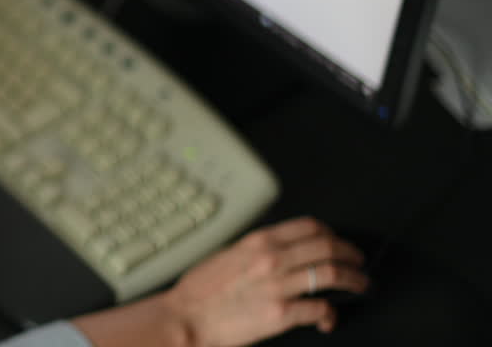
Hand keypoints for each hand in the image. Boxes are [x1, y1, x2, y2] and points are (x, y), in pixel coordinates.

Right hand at [163, 218, 369, 346]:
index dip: (332, 234)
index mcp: (258, 241)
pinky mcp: (281, 314)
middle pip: (328, 248)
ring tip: (360, 285)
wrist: (186, 317)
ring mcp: (278, 286)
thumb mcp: (228, 255)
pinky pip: (320, 309)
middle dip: (351, 255)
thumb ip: (257, 250)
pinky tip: (329, 319)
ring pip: (331, 275)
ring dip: (353, 280)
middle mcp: (271, 259)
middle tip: (358, 263)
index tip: (339, 242)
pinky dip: (330, 315)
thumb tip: (283, 252)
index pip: (309, 227)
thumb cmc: (200, 291)